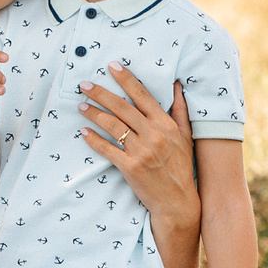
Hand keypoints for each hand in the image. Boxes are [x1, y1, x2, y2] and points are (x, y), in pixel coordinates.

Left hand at [79, 66, 196, 228]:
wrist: (177, 201)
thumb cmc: (181, 168)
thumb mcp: (185, 136)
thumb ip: (179, 110)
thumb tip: (176, 85)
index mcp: (165, 124)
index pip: (143, 95)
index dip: (126, 79)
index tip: (113, 67)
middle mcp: (153, 135)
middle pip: (122, 108)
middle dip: (102, 93)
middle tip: (85, 84)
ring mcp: (141, 151)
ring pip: (113, 126)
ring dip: (94, 114)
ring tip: (82, 106)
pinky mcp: (130, 168)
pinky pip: (108, 149)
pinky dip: (94, 140)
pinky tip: (84, 132)